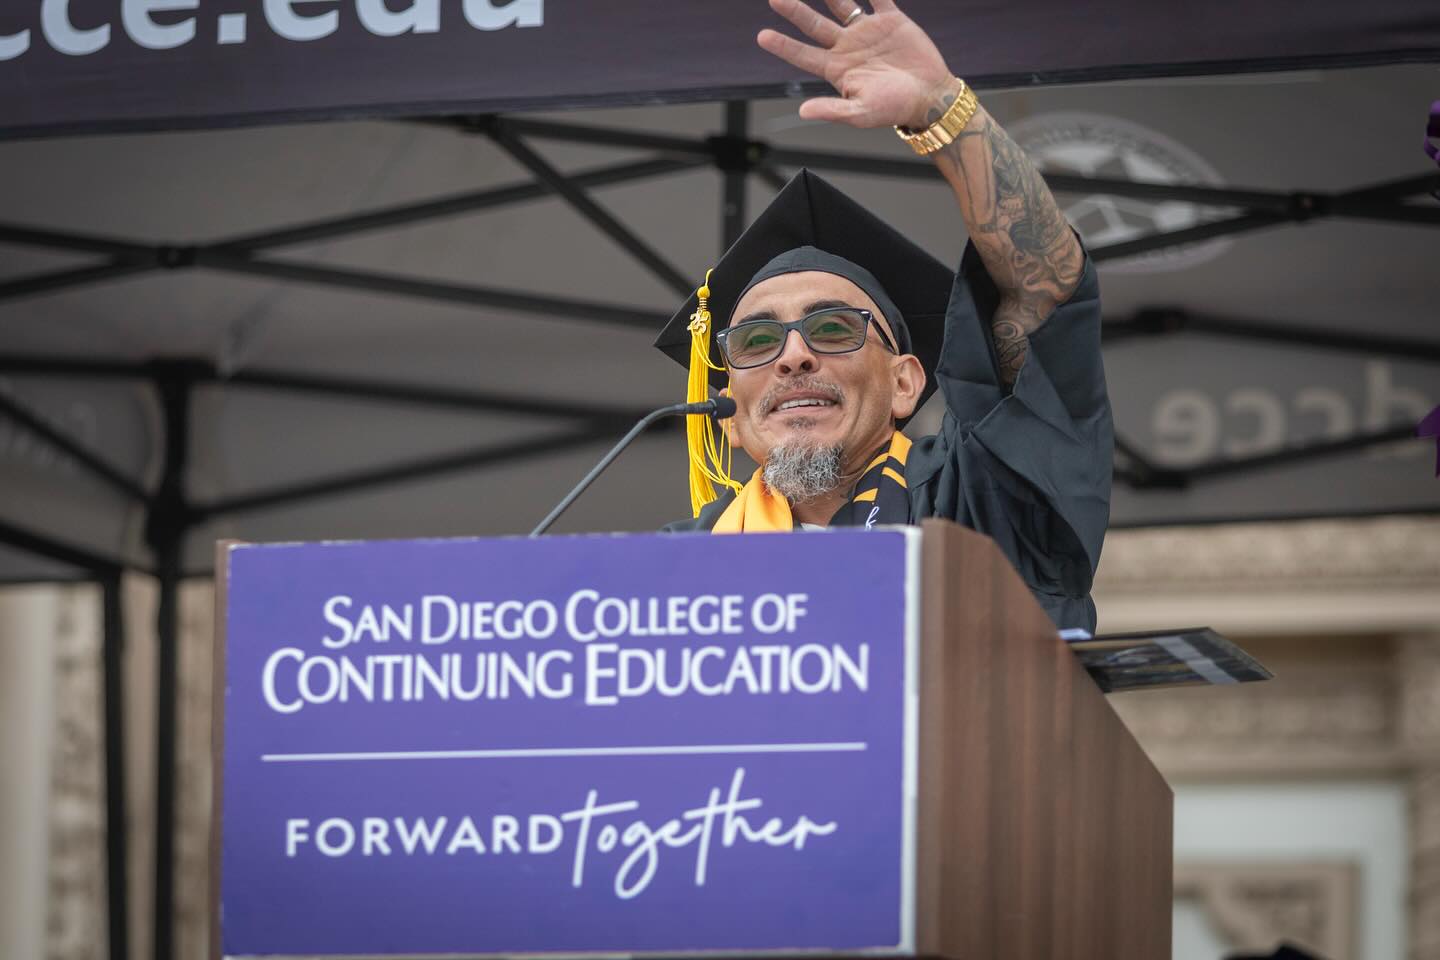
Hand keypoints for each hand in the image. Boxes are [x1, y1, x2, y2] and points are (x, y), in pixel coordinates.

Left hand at [757, 0, 954, 129]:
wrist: (930, 96)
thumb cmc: (894, 109)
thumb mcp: (860, 113)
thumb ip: (832, 110)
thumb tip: (803, 111)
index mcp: (836, 69)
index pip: (803, 55)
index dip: (783, 45)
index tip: (762, 35)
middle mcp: (846, 47)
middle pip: (814, 25)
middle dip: (794, 10)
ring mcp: (867, 31)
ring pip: (841, 4)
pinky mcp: (890, 19)